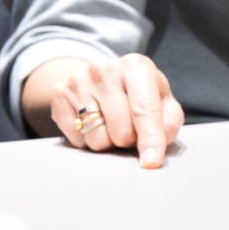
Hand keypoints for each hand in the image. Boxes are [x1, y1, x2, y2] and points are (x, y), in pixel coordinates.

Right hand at [21, 53, 182, 166]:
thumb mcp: (163, 101)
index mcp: (136, 66)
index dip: (150, 139)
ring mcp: (78, 80)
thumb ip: (169, 122)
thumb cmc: (139, 94)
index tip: (151, 162)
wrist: (101, 77)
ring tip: (110, 125)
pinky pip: (77, 140)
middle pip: (121, 132)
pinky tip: (92, 122)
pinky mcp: (59, 93)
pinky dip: (87, 140)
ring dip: (108, 142)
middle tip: (129, 128)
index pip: (144, 109)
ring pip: (97, 140)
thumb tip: (155, 148)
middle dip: (129, 140)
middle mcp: (104, 69)